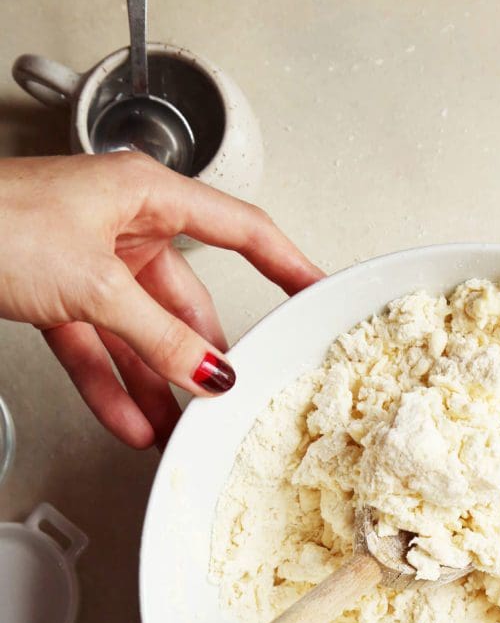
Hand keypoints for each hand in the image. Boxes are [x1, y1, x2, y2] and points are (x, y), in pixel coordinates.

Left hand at [0, 153, 322, 448]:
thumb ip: (159, 335)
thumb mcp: (95, 283)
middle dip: (202, 354)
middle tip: (228, 395)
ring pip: (141, 333)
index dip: (287, 263)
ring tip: (178, 428)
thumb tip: (209, 371)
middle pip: (187, 299)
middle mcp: (121, 225)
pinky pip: (98, 349)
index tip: (319, 292)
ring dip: (156, 384)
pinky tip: (129, 421)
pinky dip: (113, 386)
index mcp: (146, 194)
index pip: (240, 229)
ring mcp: (88, 263)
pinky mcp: (56, 295)